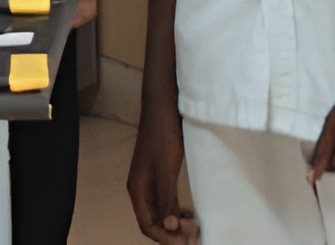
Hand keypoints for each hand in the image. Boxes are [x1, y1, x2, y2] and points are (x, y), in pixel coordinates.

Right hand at [126, 105, 197, 243]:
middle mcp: (142, 188)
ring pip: (161, 212)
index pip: (148, 225)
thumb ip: (166, 197)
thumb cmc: (163, 132)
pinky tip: (191, 214)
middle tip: (196, 236)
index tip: (186, 242)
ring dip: (176, 223)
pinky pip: (167, 201)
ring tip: (195, 228)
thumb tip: (170, 226)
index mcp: (137, 188)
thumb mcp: (166, 167)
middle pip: (154, 221)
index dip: (165, 237)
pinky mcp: (161, 174)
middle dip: (173, 233)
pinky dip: (178, 211)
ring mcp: (151, 181)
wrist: (164, 104)